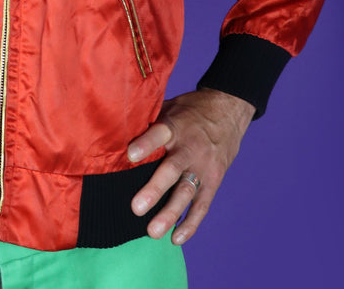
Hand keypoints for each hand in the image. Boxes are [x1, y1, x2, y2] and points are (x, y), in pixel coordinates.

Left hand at [127, 88, 254, 244]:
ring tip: (152, 231)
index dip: (146, 144)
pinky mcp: (213, 180)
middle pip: (172, 170)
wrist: (228, 110)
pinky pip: (202, 205)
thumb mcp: (170, 106)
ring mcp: (203, 167)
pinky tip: (175, 238)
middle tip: (136, 207)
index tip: (130, 155)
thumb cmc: (189, 110)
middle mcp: (190, 148)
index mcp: (176, 125)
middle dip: (154, 189)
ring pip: (186, 192)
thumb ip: (149, 119)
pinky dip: (190, 223)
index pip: (160, 133)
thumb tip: (115, 125)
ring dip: (170, 213)